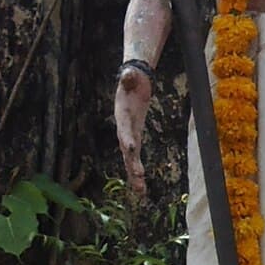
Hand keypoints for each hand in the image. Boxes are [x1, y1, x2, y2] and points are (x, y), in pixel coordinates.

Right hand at [115, 67, 152, 199]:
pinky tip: (141, 186)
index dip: (126, 138)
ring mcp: (128, 135)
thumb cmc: (132, 79)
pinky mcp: (134, 137)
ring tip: (140, 191)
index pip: (124, 128)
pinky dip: (137, 171)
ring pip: (130, 158)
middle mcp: (123, 129)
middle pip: (126, 149)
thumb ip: (129, 77)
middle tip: (138, 177)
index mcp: (122, 115)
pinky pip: (135, 157)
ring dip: (134, 175)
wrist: (130, 82)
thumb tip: (129, 72)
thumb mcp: (131, 76)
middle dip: (131, 163)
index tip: (131, 149)